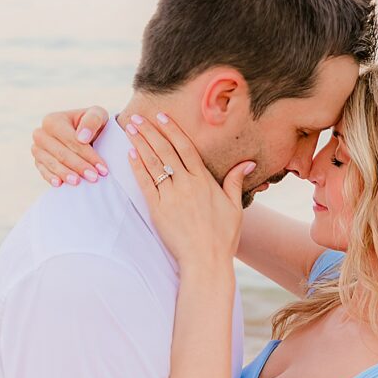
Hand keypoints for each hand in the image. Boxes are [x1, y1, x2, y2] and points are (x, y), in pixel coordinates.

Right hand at [31, 106, 109, 185]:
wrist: (85, 135)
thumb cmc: (91, 124)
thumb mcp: (97, 115)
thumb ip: (92, 120)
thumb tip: (82, 137)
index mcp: (53, 120)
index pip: (71, 140)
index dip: (87, 155)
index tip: (102, 168)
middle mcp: (41, 134)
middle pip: (61, 153)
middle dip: (79, 166)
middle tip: (94, 177)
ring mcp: (37, 149)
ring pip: (52, 163)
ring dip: (66, 174)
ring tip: (79, 182)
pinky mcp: (38, 162)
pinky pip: (43, 171)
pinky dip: (50, 178)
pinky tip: (60, 184)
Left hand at [127, 114, 254, 268]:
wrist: (206, 261)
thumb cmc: (222, 237)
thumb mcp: (235, 207)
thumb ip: (235, 182)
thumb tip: (247, 163)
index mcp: (204, 181)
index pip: (185, 148)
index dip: (172, 130)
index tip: (161, 116)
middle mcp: (187, 185)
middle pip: (166, 151)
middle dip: (150, 132)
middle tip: (137, 116)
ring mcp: (171, 197)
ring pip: (154, 164)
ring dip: (140, 144)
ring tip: (130, 128)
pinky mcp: (158, 210)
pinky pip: (145, 184)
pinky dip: (137, 168)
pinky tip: (130, 155)